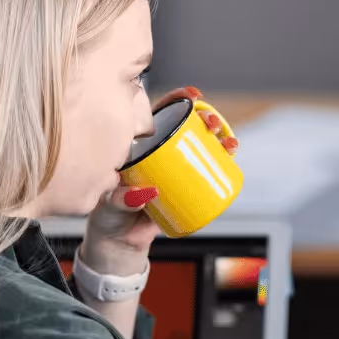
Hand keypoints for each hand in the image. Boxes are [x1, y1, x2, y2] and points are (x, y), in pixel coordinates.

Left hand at [80, 85, 237, 274]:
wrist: (119, 241)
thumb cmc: (107, 215)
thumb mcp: (109, 203)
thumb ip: (120, 199)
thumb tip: (145, 193)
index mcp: (138, 146)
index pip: (158, 115)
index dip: (176, 101)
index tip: (191, 96)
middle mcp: (159, 153)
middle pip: (186, 128)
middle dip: (205, 119)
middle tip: (212, 123)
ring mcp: (175, 170)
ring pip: (202, 148)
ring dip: (220, 139)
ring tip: (228, 142)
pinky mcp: (187, 189)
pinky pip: (208, 173)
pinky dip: (223, 164)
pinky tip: (231, 156)